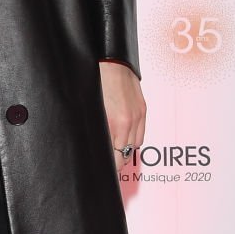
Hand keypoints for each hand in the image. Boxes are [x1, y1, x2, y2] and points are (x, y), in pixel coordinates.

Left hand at [99, 60, 144, 189]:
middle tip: (107, 167)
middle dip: (115, 162)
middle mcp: (129, 122)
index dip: (109, 168)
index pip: (114, 158)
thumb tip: (94, 145)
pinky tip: (123, 138)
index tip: (104, 173)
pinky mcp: (143, 110)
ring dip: (124, 151)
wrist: (112, 60)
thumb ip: (96, 128)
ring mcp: (138, 116)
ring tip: (114, 153)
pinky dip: (133, 139)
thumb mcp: (91, 108)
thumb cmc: (96, 81)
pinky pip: (141, 134)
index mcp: (115, 123)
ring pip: (134, 146)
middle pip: (124, 155)